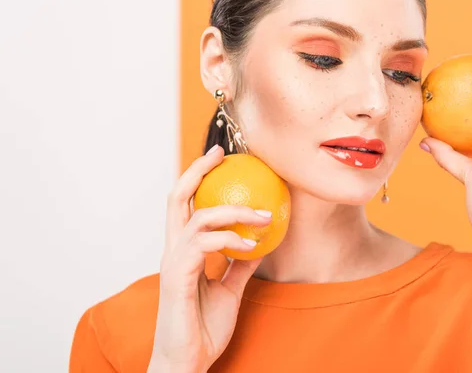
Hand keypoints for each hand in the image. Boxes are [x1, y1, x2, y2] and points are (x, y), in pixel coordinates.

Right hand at [148, 145, 271, 371]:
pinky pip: (205, 244)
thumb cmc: (203, 329)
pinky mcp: (178, 276)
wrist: (187, 363)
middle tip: (222, 153)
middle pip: (178, 197)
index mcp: (183, 251)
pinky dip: (231, 239)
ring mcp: (173, 262)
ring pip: (197, 216)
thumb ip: (240, 265)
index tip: (222, 158)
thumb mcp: (230, 291)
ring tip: (264, 215)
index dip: (199, 177)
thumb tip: (260, 243)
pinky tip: (254, 245)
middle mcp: (173, 250)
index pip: (187, 205)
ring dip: (234, 210)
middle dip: (197, 169)